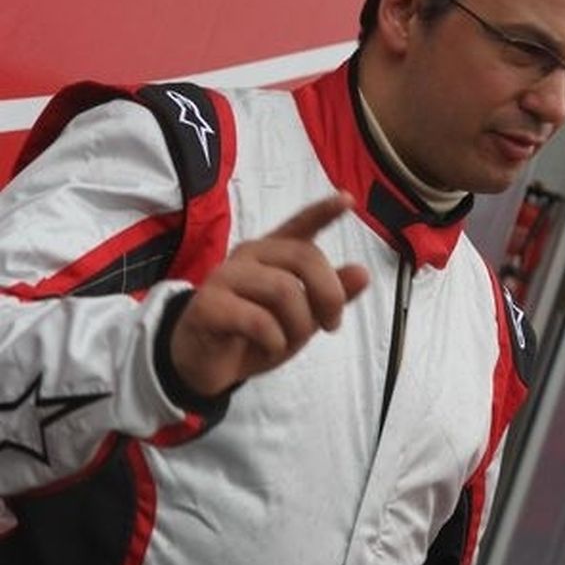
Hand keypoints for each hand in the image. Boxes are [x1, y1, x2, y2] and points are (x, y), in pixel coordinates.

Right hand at [169, 192, 368, 396]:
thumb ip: (329, 296)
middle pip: (304, 257)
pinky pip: (257, 319)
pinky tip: (270, 346)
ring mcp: (226, 277)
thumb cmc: (253, 335)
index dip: (324, 211)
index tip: (347, 200)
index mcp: (272, 253)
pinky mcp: (209, 304)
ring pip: (284, 289)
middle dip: (329, 295)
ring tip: (288, 341)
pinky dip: (274, 340)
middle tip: (332, 324)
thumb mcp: (301, 318)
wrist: (202, 364)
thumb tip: (362, 273)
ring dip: (299, 324)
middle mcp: (249, 256)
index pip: (300, 225)